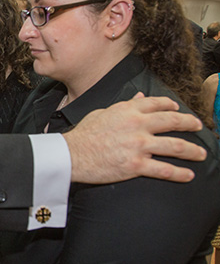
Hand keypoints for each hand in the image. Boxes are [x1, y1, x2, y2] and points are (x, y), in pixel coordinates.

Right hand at [63, 92, 205, 183]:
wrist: (72, 154)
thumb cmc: (84, 134)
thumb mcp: (102, 112)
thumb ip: (124, 105)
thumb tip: (139, 98)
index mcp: (128, 110)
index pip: (157, 103)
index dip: (171, 105)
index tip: (178, 109)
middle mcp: (137, 125)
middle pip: (173, 121)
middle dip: (190, 123)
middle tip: (198, 127)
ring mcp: (139, 145)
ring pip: (176, 146)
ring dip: (193, 150)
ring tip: (201, 154)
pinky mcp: (136, 165)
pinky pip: (165, 170)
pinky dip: (180, 173)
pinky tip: (188, 175)